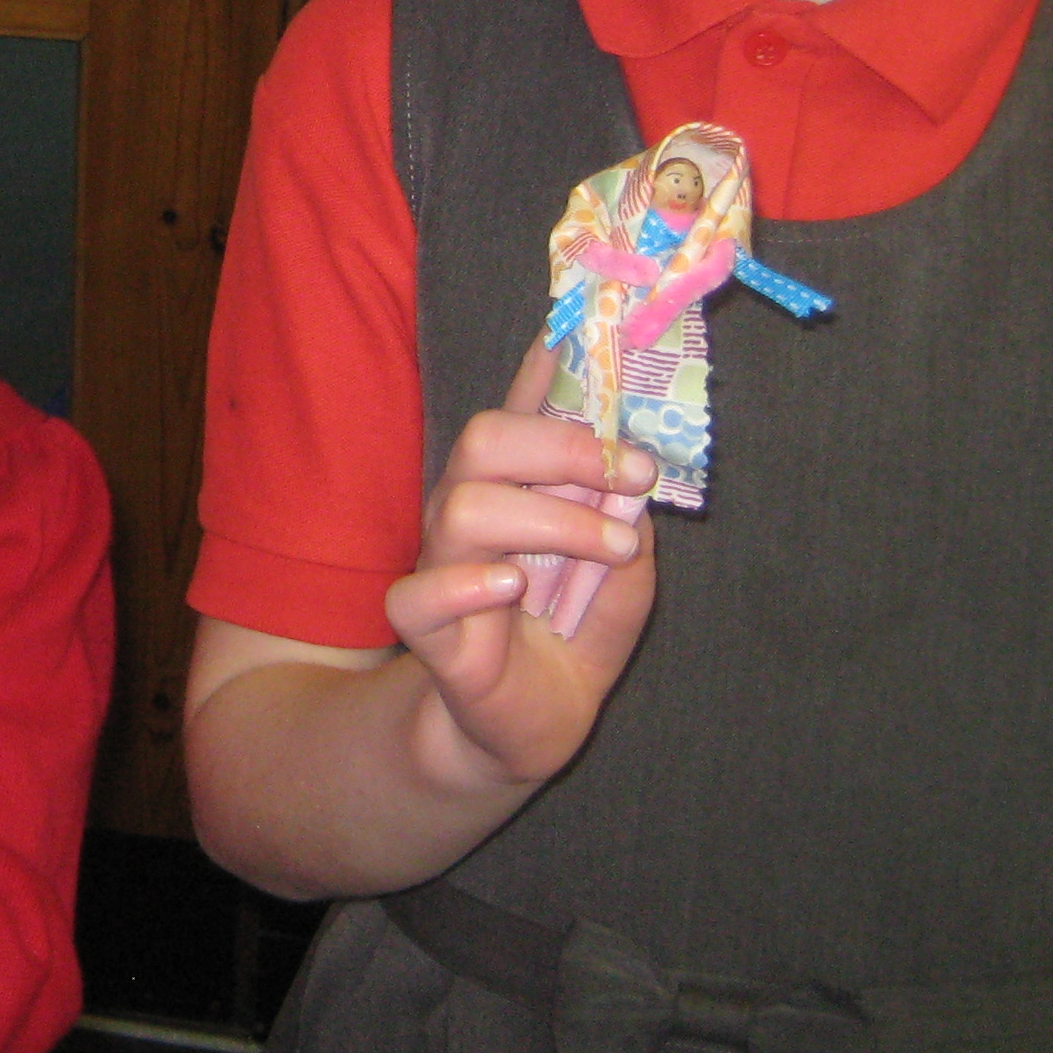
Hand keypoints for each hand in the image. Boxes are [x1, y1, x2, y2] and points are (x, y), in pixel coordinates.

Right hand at [386, 342, 657, 790]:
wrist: (528, 731)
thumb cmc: (571, 642)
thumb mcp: (625, 581)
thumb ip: (628, 528)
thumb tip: (633, 478)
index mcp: (518, 488)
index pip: (521, 409)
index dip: (545, 363)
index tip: (584, 321)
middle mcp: (471, 510)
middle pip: (484, 436)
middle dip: (565, 446)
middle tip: (632, 477)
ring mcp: (443, 564)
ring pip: (465, 503)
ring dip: (554, 521)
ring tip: (612, 552)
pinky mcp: (428, 628)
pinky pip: (419, 594)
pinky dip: (467, 585)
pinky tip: (511, 589)